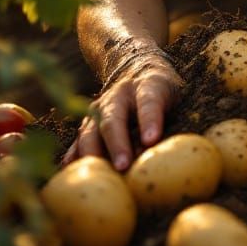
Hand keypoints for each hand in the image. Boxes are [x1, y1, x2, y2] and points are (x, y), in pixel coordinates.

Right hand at [62, 45, 183, 170]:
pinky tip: (70, 172)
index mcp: (147, 85)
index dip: (150, 120)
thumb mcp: (176, 97)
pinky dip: (74, 156)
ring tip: (97, 177)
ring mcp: (100, 107)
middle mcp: (119, 94)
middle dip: (117, 143)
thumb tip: (162, 157)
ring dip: (92, 154)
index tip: (151, 140)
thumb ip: (171, 122)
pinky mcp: (89, 122)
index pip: (149, 101)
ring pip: (91, 130)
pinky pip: (79, 140)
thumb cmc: (163, 90)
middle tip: (123, 166)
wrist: (137, 68)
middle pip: (113, 118)